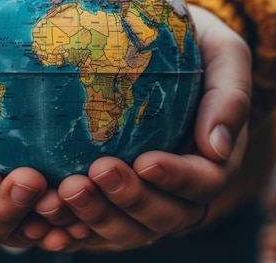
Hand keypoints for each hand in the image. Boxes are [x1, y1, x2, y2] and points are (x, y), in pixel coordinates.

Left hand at [34, 4, 251, 250]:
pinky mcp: (111, 200)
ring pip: (127, 229)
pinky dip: (71, 230)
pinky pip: (93, 227)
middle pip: (163, 217)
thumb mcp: (224, 55)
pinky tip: (46, 221)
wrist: (161, 48)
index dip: (177, 180)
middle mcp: (180, 189)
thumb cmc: (195, 46)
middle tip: (93, 175)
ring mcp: (144, 198)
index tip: (146, 162)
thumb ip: (230, 95)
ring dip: (95, 217)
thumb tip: (215, 147)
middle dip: (129, 201)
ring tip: (63, 192)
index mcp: (213, 160)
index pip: (204, 184)